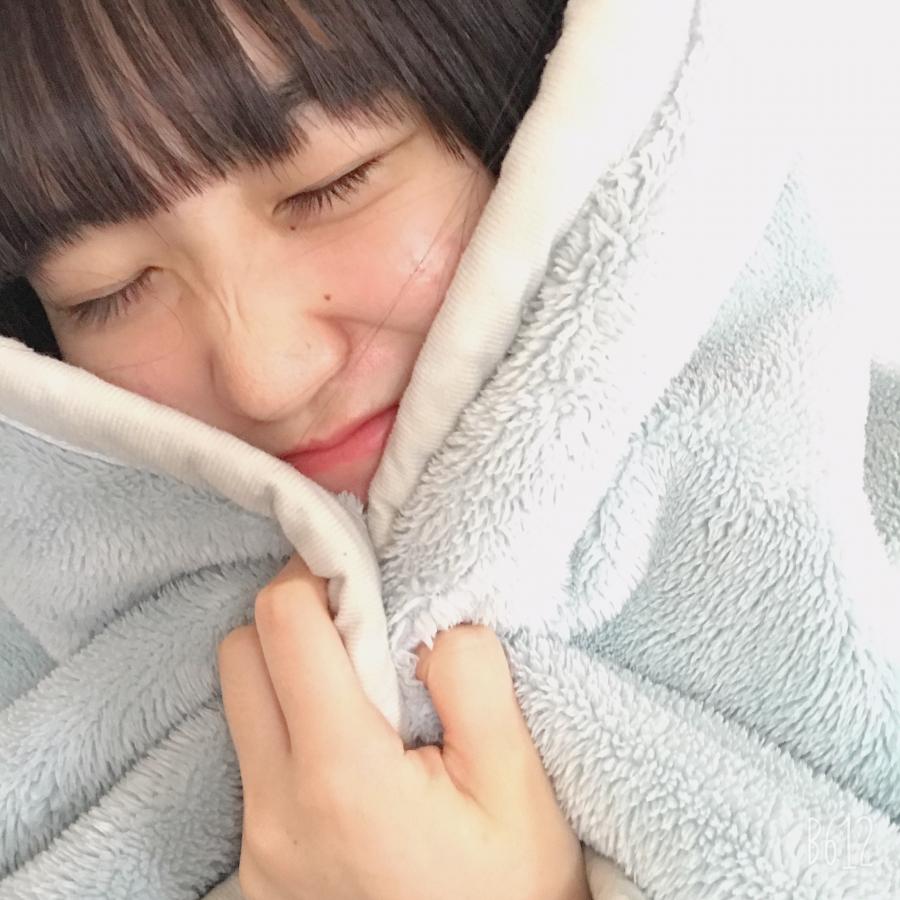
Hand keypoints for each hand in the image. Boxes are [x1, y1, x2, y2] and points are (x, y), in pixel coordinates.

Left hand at [217, 554, 589, 899]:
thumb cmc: (509, 892)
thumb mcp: (518, 783)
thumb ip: (473, 678)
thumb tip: (430, 618)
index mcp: (341, 778)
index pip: (282, 626)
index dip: (320, 575)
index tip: (365, 575)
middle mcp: (277, 810)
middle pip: (241, 654)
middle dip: (297, 618)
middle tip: (366, 627)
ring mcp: (258, 844)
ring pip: (240, 705)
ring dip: (292, 673)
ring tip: (367, 694)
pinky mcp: (257, 864)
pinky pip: (254, 758)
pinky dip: (293, 726)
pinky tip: (355, 750)